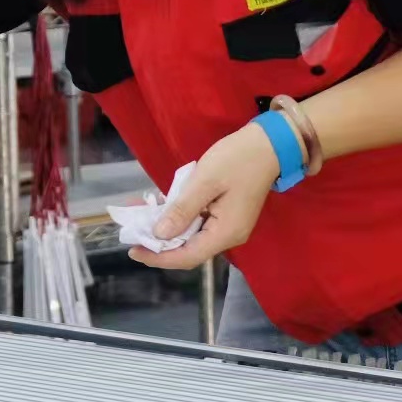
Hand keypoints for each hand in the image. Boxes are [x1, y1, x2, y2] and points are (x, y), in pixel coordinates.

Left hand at [128, 122, 281, 270]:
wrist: (269, 144)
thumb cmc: (238, 159)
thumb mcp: (205, 181)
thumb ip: (182, 210)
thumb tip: (159, 234)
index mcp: (225, 233)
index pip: (188, 256)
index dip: (159, 257)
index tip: (134, 250)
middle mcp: (228, 236)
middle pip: (189, 250)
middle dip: (159, 243)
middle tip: (132, 233)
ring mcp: (228, 226)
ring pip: (191, 237)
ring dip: (166, 229)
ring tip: (140, 218)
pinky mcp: (226, 215)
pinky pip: (199, 223)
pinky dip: (179, 218)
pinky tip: (160, 207)